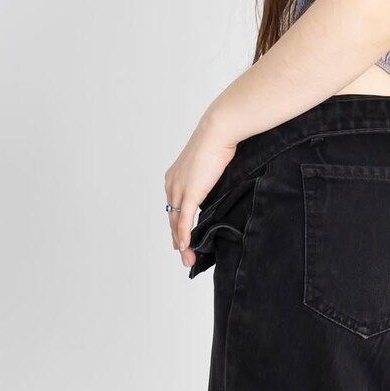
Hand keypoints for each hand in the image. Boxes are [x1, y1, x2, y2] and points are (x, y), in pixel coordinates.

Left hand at [164, 112, 236, 269]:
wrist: (218, 131)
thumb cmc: (218, 141)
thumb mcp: (209, 164)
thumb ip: (206, 180)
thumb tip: (214, 187)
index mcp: (174, 177)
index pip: (173, 207)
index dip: (176, 226)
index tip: (181, 240)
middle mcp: (171, 184)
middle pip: (171, 219)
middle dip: (177, 240)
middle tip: (185, 256)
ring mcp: (178, 189)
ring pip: (175, 223)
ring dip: (182, 243)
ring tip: (188, 259)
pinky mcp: (189, 193)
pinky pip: (183, 220)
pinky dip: (184, 236)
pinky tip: (186, 248)